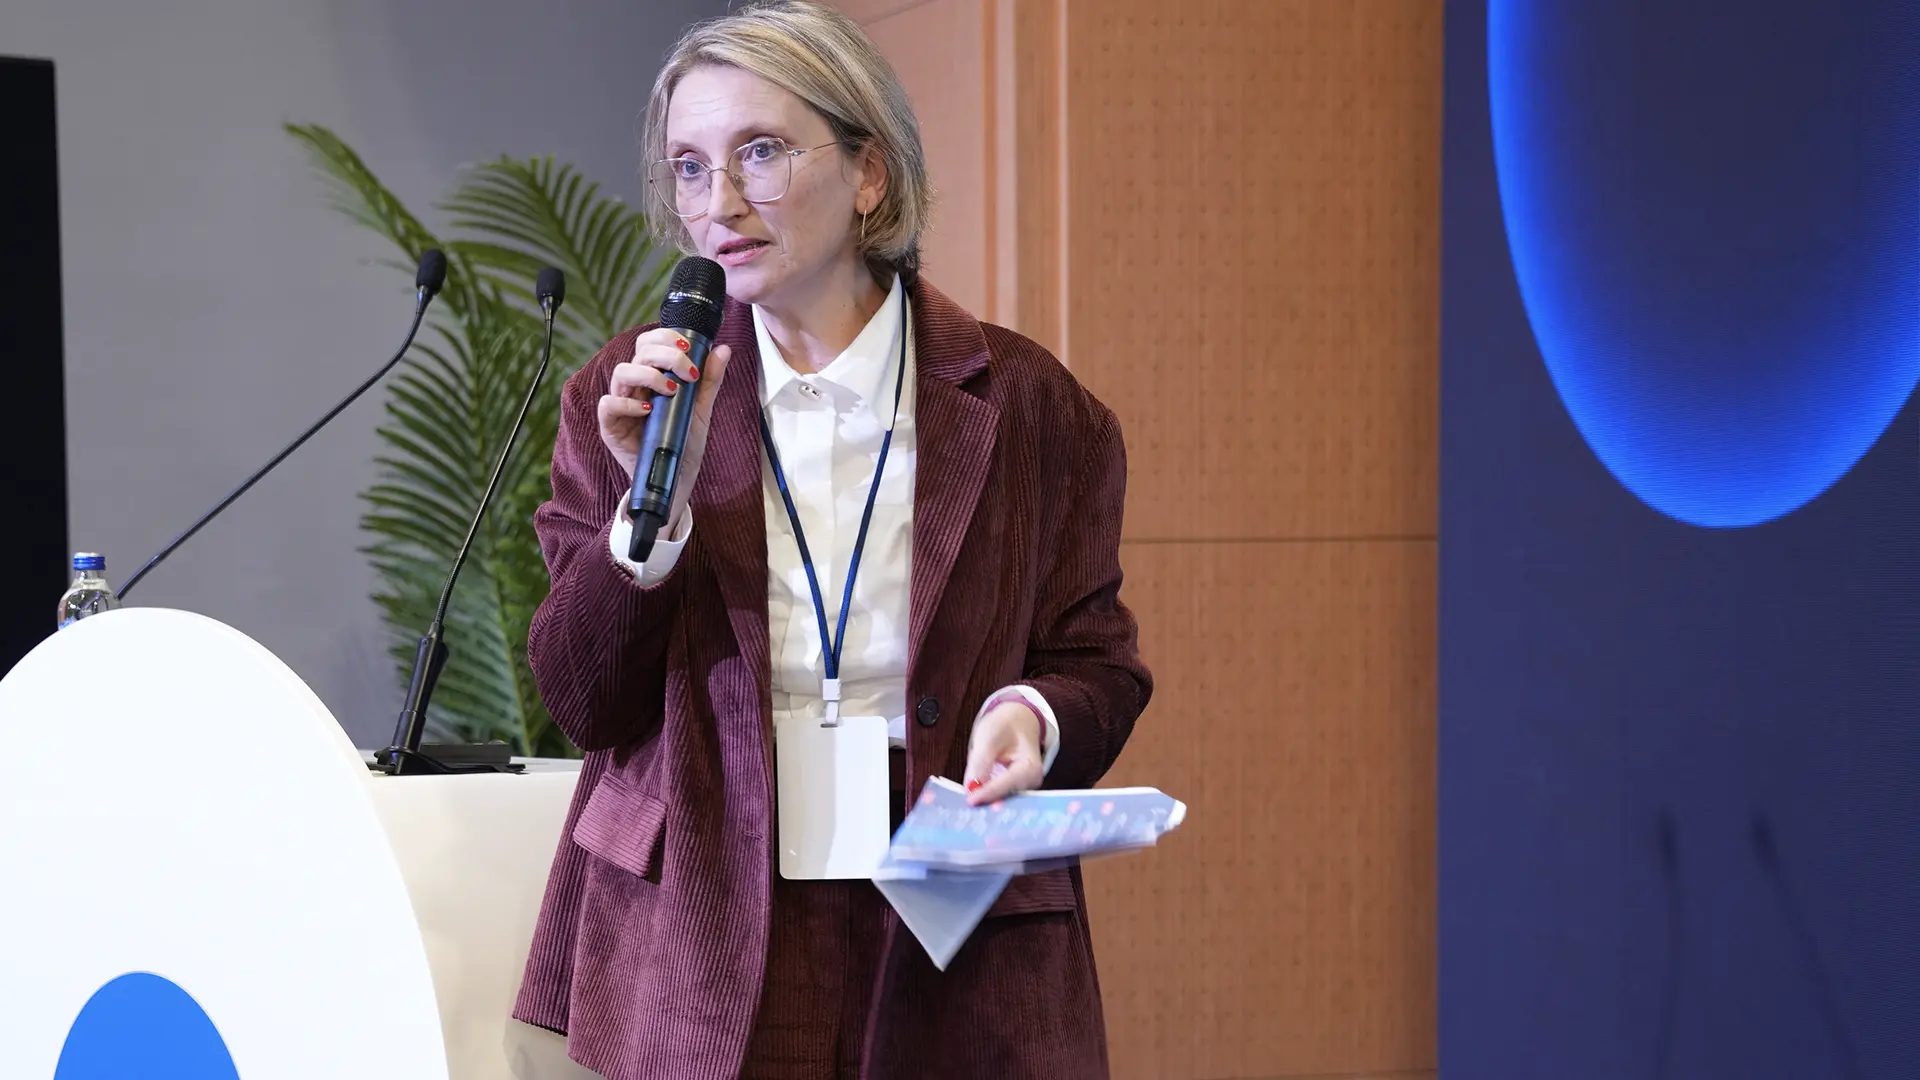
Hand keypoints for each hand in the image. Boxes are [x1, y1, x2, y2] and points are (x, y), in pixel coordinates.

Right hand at [598, 328, 731, 534]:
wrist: (676, 480)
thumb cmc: (682, 443)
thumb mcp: (700, 409)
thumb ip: (709, 380)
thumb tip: (724, 349)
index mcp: (652, 377)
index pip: (649, 343)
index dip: (665, 338)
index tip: (689, 348)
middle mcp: (634, 387)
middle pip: (638, 352)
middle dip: (665, 354)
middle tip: (687, 372)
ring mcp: (621, 405)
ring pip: (622, 373)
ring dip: (649, 375)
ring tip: (671, 390)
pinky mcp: (611, 426)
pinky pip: (608, 404)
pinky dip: (627, 403)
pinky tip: (648, 410)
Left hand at [964, 700, 1045, 805]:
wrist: (1015, 721)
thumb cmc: (1005, 725)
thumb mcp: (989, 736)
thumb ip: (981, 762)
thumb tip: (971, 787)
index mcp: (1030, 768)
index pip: (1006, 785)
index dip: (987, 793)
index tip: (970, 801)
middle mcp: (1030, 783)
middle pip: (1003, 796)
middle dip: (985, 801)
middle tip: (965, 808)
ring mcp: (1021, 788)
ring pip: (998, 798)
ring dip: (982, 801)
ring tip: (965, 807)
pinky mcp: (1011, 790)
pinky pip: (995, 796)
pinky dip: (984, 796)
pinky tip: (971, 798)